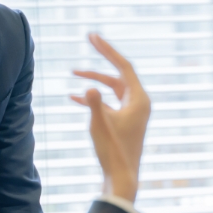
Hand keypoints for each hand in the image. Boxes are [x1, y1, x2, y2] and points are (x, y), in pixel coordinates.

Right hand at [71, 34, 150, 202]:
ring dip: (94, 81)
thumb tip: (88, 86)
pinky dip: (94, 98)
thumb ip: (94, 103)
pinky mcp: (125, 120)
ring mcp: (133, 112)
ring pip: (112, 88)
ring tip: (73, 73)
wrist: (122, 176)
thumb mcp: (99, 124)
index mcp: (139, 99)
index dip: (107, 49)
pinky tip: (74, 98)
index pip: (123, 66)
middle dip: (101, 60)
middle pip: (118, 73)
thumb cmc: (113, 151)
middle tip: (89, 38)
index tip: (92, 36)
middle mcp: (139, 102)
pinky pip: (109, 102)